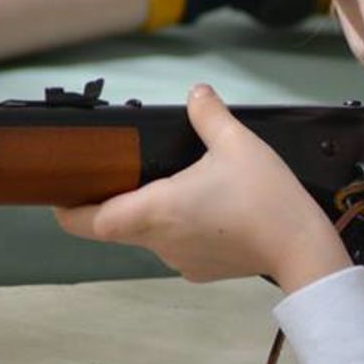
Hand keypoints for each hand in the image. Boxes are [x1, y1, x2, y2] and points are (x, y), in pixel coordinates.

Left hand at [54, 84, 351, 291]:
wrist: (302, 248)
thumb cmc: (263, 196)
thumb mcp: (237, 142)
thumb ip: (209, 115)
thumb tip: (197, 93)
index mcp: (154, 209)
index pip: (88, 221)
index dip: (68, 210)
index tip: (62, 194)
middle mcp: (158, 241)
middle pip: (117, 225)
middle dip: (115, 201)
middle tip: (126, 172)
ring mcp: (179, 261)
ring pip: (150, 236)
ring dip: (154, 214)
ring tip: (180, 186)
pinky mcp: (201, 271)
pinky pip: (178, 247)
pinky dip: (182, 229)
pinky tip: (210, 211)